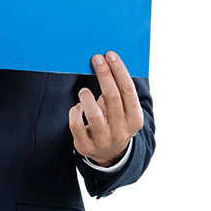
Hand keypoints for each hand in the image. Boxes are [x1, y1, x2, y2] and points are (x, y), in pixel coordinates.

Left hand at [69, 51, 143, 167]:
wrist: (110, 155)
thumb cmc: (116, 122)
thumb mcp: (125, 111)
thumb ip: (121, 91)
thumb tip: (111, 60)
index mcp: (135, 119)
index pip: (128, 90)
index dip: (119, 70)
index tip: (110, 55)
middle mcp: (121, 131)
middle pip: (112, 97)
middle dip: (103, 74)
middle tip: (96, 59)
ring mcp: (103, 140)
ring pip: (92, 113)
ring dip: (86, 95)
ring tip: (84, 91)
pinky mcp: (86, 146)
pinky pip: (76, 124)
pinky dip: (75, 111)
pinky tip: (78, 107)